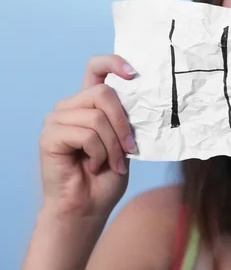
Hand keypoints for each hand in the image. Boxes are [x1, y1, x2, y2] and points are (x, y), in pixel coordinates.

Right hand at [39, 55, 136, 218]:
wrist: (88, 207)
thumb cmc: (107, 175)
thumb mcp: (124, 141)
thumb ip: (125, 117)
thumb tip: (142, 95)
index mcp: (88, 103)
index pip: (96, 68)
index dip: (114, 62)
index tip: (133, 73)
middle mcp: (69, 106)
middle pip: (103, 92)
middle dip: (122, 123)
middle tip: (129, 148)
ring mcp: (56, 119)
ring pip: (97, 117)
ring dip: (113, 146)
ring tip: (111, 162)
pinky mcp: (49, 136)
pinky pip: (86, 134)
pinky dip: (98, 153)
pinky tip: (92, 166)